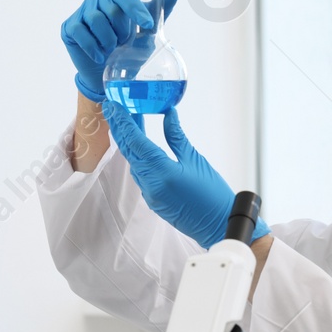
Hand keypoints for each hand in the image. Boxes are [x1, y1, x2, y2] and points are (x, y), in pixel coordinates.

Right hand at [61, 0, 176, 101]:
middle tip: (124, 42)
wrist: (107, 73)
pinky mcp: (69, 27)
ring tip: (112, 49)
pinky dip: (93, 47)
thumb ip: (158, 11)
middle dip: (122, 30)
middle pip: (111, 10)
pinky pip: (81, 33)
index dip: (135, 8)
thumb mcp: (146, 31)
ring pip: (96, 20)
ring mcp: (81, 12)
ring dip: (108, 39)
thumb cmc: (128, 47)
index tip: (147, 25)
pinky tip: (100, 56)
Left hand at [103, 102, 267, 247]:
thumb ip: (176, 137)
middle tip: (112, 108)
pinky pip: (140, 174)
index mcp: (161, 171)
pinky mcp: (153, 200)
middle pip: (129, 151)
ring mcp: (150, 194)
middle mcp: (150, 184)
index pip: (135, 141)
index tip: (113, 105)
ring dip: (129, 142)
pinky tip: (140, 146)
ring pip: (133, 162)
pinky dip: (138, 157)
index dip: (123, 121)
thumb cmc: (213, 195)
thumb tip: (168, 115)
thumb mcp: (195, 160)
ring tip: (127, 121)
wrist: (218, 226)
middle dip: (120, 128)